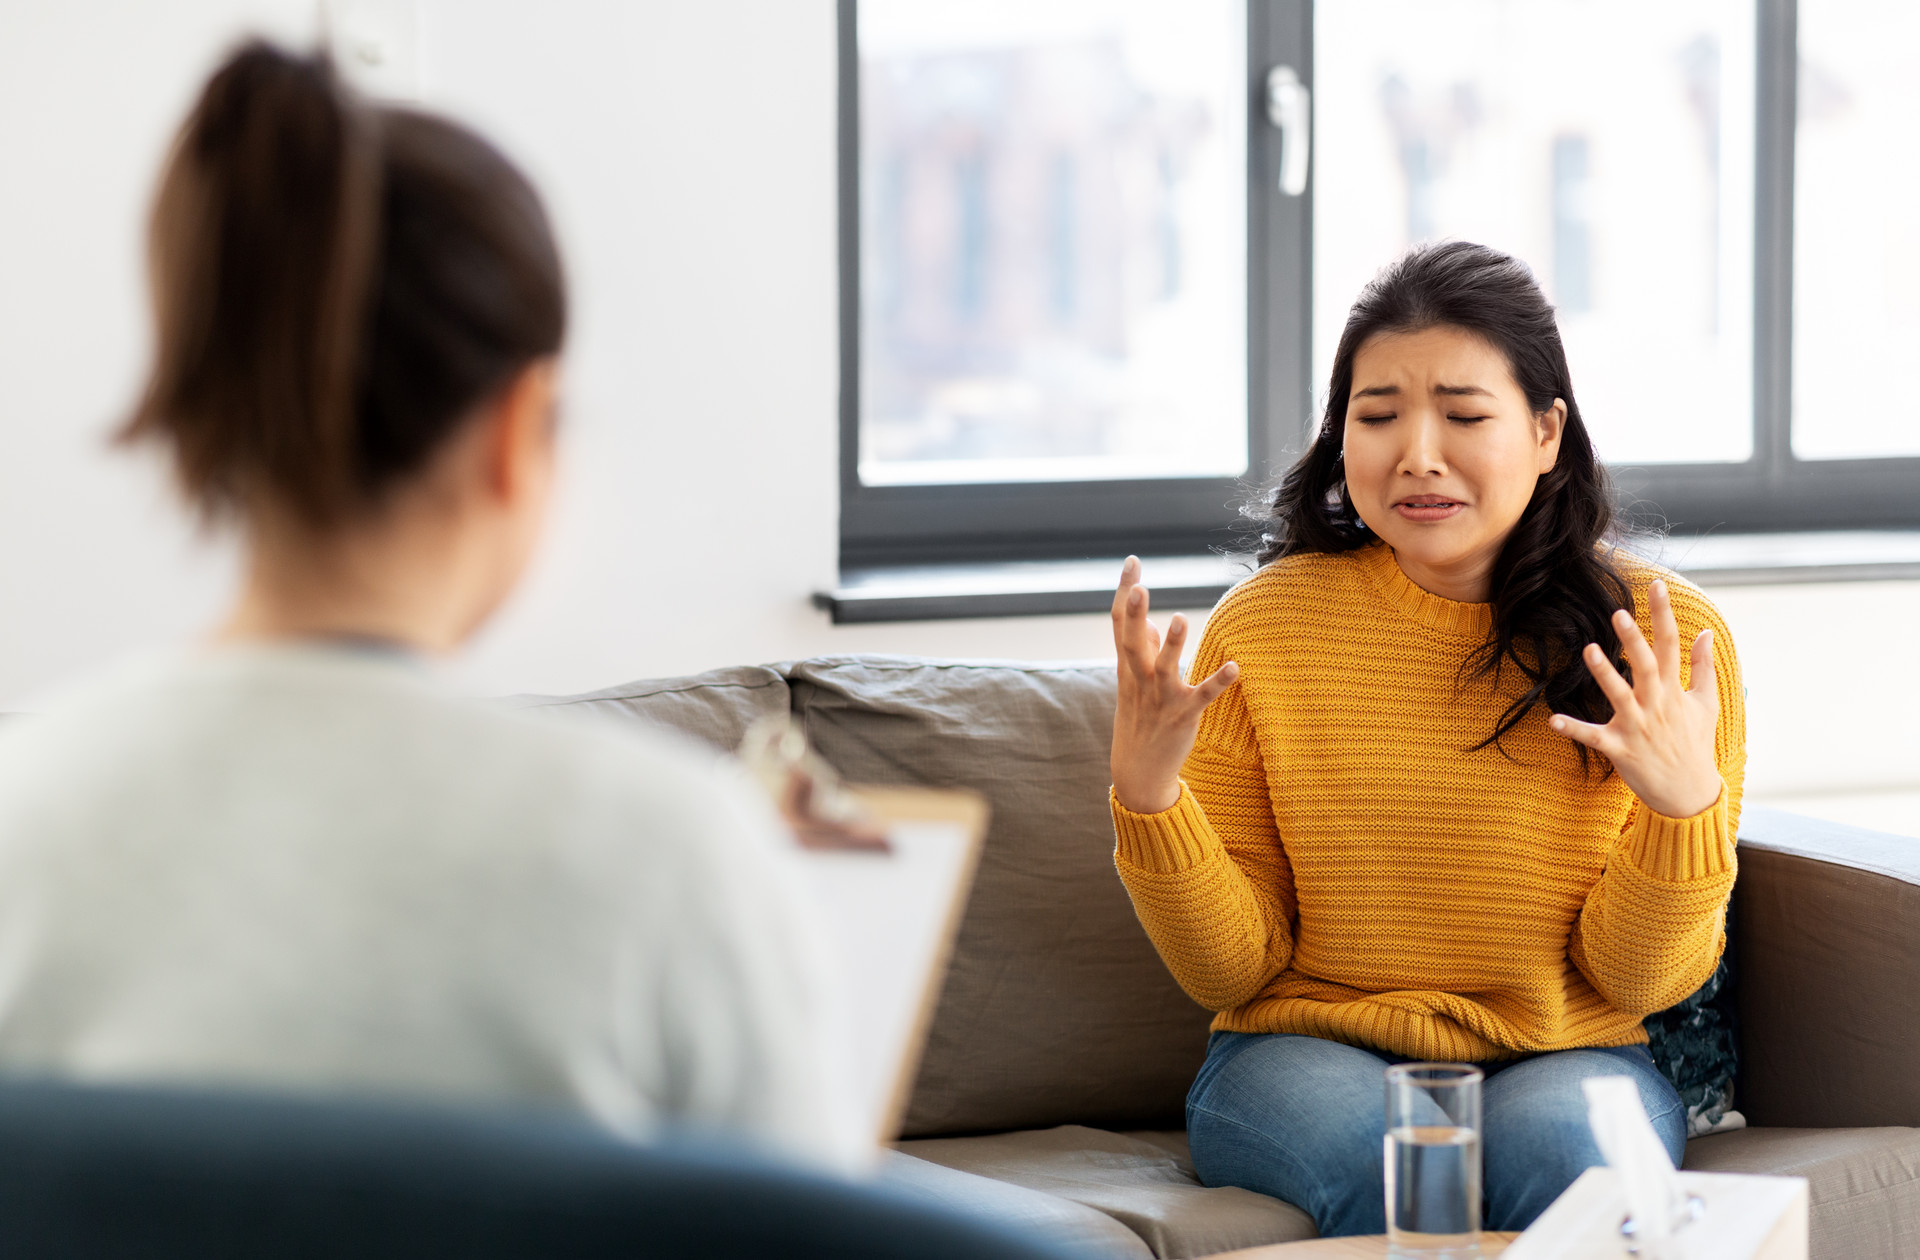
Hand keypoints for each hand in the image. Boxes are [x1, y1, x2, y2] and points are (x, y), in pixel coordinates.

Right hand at [1110, 557, 1239, 813]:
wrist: (1138, 772)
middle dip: (1134, 615)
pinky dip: (1218, 682)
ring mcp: (1161, 699)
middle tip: (1139, 586)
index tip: (1133, 562)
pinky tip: (1235, 666)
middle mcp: (1140, 680)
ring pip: (1164, 668)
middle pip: (1132, 643)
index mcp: (1127, 669)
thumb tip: (1147, 622)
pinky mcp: (1183, 716)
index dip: (1124, 592)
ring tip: (1178, 619)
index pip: (1120, 624)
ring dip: (1171, 645)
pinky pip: (1202, 697)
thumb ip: (1140, 652)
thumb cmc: (1139, 720)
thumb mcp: (1132, 685)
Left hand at [1551, 579, 1721, 818]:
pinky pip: (1594, 737)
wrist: (1690, 793)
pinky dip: (1574, 729)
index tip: (1657, 586)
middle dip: (1633, 641)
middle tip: (1618, 614)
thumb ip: (1703, 667)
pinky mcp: (1621, 750)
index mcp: (1674, 691)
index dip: (1663, 615)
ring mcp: (1638, 728)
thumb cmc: (1695, 743)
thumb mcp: (1707, 703)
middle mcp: (1657, 706)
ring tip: (1589, 650)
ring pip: (1620, 696)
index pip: (1671, 645)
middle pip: (1646, 667)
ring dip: (1604, 674)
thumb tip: (1707, 633)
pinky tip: (1552, 719)